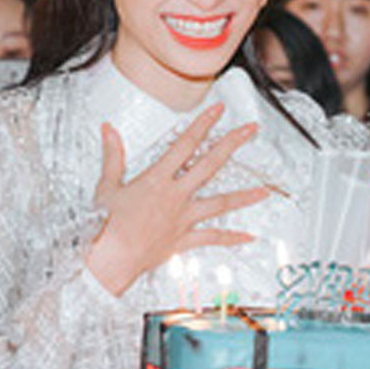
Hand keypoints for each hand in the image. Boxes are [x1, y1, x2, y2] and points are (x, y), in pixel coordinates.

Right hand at [85, 104, 271, 295]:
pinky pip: (212, 238)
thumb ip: (112, 156)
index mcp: (157, 179)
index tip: (218, 110)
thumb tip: (108, 130)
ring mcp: (183, 217)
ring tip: (264, 191)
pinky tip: (249, 236)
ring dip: (244, 196)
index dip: (203, 124)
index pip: (185, 144)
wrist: (111, 258)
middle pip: (210, 164)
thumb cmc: (105, 224)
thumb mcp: (106, 185)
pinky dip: (231, 238)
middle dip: (232, 144)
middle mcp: (175, 195)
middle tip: (250, 131)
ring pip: (220, 203)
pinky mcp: (184, 239)